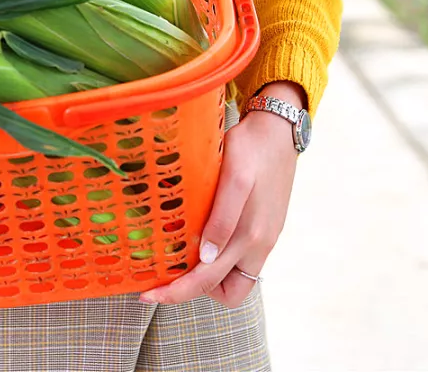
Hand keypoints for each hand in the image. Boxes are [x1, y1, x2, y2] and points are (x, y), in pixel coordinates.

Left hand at [139, 81, 301, 306]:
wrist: (279, 131)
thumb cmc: (250, 149)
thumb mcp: (234, 178)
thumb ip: (222, 219)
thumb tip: (206, 258)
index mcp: (249, 236)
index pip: (207, 282)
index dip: (175, 293)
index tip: (147, 295)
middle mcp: (259, 246)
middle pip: (221, 290)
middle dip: (186, 292)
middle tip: (155, 284)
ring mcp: (265, 241)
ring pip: (235, 282)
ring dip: (209, 282)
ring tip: (181, 262)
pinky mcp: (265, 232)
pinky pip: (241, 264)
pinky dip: (220, 265)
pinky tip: (199, 245)